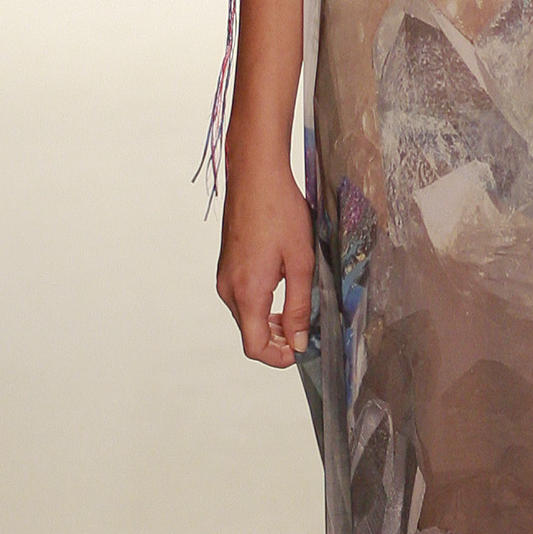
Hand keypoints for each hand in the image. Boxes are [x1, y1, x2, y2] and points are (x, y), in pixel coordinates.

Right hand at [216, 140, 314, 367]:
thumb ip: (300, 307)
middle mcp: (229, 289)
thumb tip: (299, 342)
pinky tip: (284, 288)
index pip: (255, 347)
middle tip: (307, 330)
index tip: (301, 350)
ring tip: (300, 308)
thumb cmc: (280, 211)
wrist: (255, 175)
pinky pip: (243, 298)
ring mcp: (225, 277)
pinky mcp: (227, 266)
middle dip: (278, 340)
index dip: (279, 358)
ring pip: (247, 316)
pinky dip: (263, 305)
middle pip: (250, 333)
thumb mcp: (301, 262)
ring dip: (271, 321)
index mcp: (247, 292)